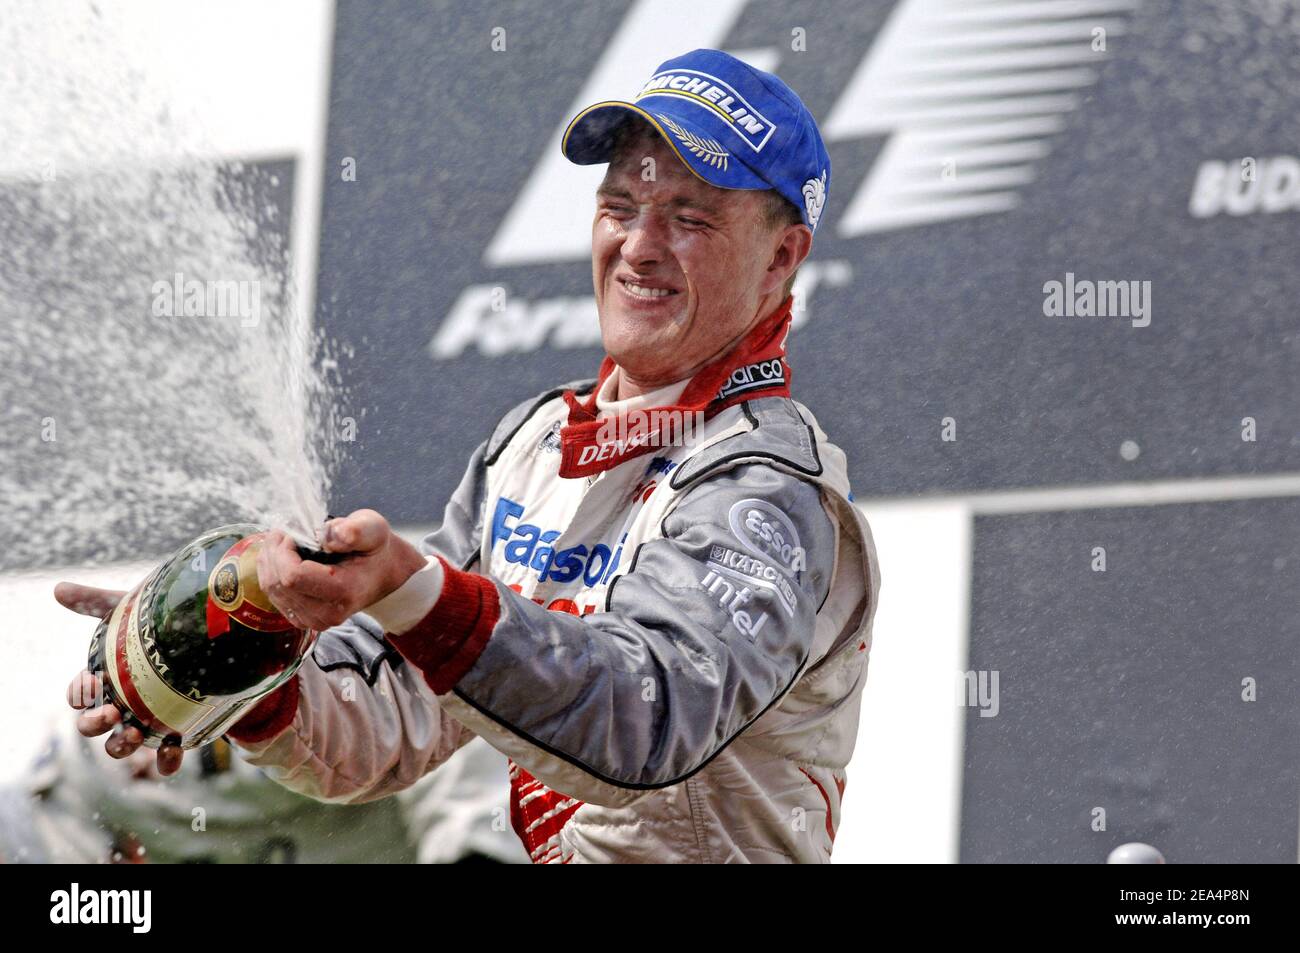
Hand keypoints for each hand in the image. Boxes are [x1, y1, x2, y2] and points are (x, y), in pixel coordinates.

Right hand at [55, 582, 184, 775]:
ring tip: (136, 734)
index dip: (79, 694)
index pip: (79, 693)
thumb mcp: (131, 613)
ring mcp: (147, 721)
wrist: (213, 643)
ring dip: (121, 746)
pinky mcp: (176, 733)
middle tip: (110, 713)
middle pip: (92, 725)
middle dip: (94, 724)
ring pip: (121, 746)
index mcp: (107, 679)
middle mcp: (121, 705)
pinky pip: (165, 758)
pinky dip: (165, 762)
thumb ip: (97, 602)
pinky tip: (173, 752)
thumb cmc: (160, 629)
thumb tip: (58, 588)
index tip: (92, 684)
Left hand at [257, 509, 425, 631]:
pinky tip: (283, 558)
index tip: (292, 533)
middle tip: (284, 532)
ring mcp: (314, 620)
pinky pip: (274, 596)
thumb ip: (355, 530)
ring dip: (270, 562)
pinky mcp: (303, 619)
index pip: (292, 576)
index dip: (283, 551)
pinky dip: (272, 573)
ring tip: (284, 542)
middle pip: (278, 584)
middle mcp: (327, 613)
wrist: (382, 575)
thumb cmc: (375, 551)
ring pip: (271, 590)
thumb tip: (330, 536)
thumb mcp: (373, 530)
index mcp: (344, 592)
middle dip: (274, 553)